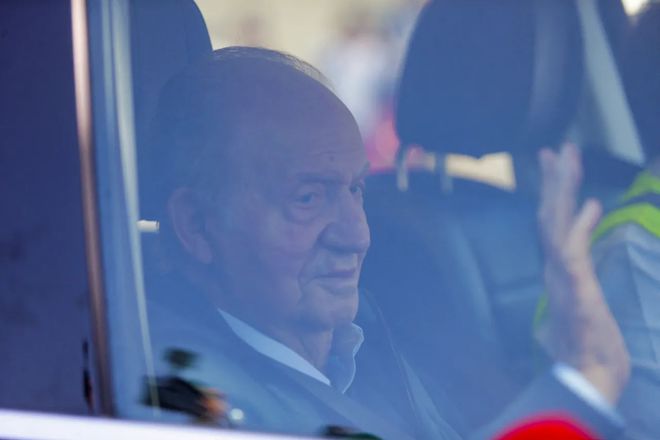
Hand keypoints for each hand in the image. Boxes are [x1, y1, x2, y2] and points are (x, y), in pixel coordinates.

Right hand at [536, 143, 629, 403]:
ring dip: (561, 192)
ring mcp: (562, 278)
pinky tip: (591, 205)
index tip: (555, 165)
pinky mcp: (575, 290)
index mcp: (558, 270)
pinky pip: (573, 253)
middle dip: (554, 180)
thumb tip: (574, 268)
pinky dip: (579, 226)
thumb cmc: (589, 348)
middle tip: (557, 148)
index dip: (553, 192)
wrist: (587, 379)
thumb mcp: (583, 306)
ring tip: (567, 160)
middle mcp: (555, 269)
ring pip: (556, 226)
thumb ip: (576, 279)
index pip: (552, 223)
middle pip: (550, 216)